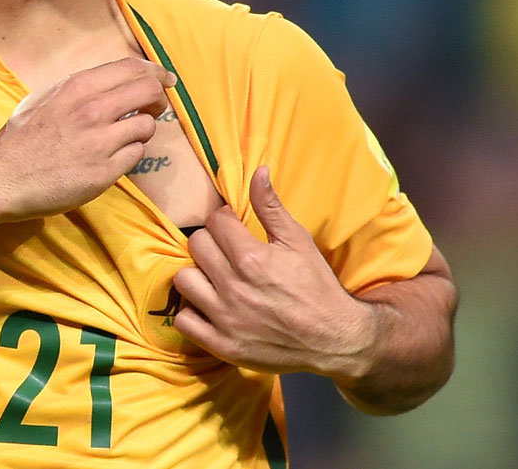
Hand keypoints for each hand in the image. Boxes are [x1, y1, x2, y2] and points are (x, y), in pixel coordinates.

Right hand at [0, 57, 175, 221]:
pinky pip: (135, 156)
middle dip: (158, 100)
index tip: (167, 79)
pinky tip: (112, 158)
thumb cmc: (19, 139)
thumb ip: (77, 89)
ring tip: (126, 137)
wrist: (0, 178)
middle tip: (154, 109)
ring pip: (147, 126)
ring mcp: (99, 142)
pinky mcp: (103, 173)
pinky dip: (130, 154)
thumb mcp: (44, 98)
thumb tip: (109, 83)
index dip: (156, 71)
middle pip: (149, 92)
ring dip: (142, 130)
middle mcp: (92, 110)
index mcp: (77, 87)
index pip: (132, 68)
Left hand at [172, 166, 375, 378]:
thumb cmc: (317, 286)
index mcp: (252, 258)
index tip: (234, 229)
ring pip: (183, 280)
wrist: (334, 339)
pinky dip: (192, 312)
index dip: (224, 220)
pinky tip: (209, 306)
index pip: (215, 222)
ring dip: (196, 275)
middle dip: (210, 243)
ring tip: (213, 277)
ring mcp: (225, 318)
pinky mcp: (222, 345)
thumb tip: (258, 171)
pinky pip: (184, 321)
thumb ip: (271, 207)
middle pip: (196, 246)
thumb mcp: (298, 242)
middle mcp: (234, 287)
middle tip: (225, 251)